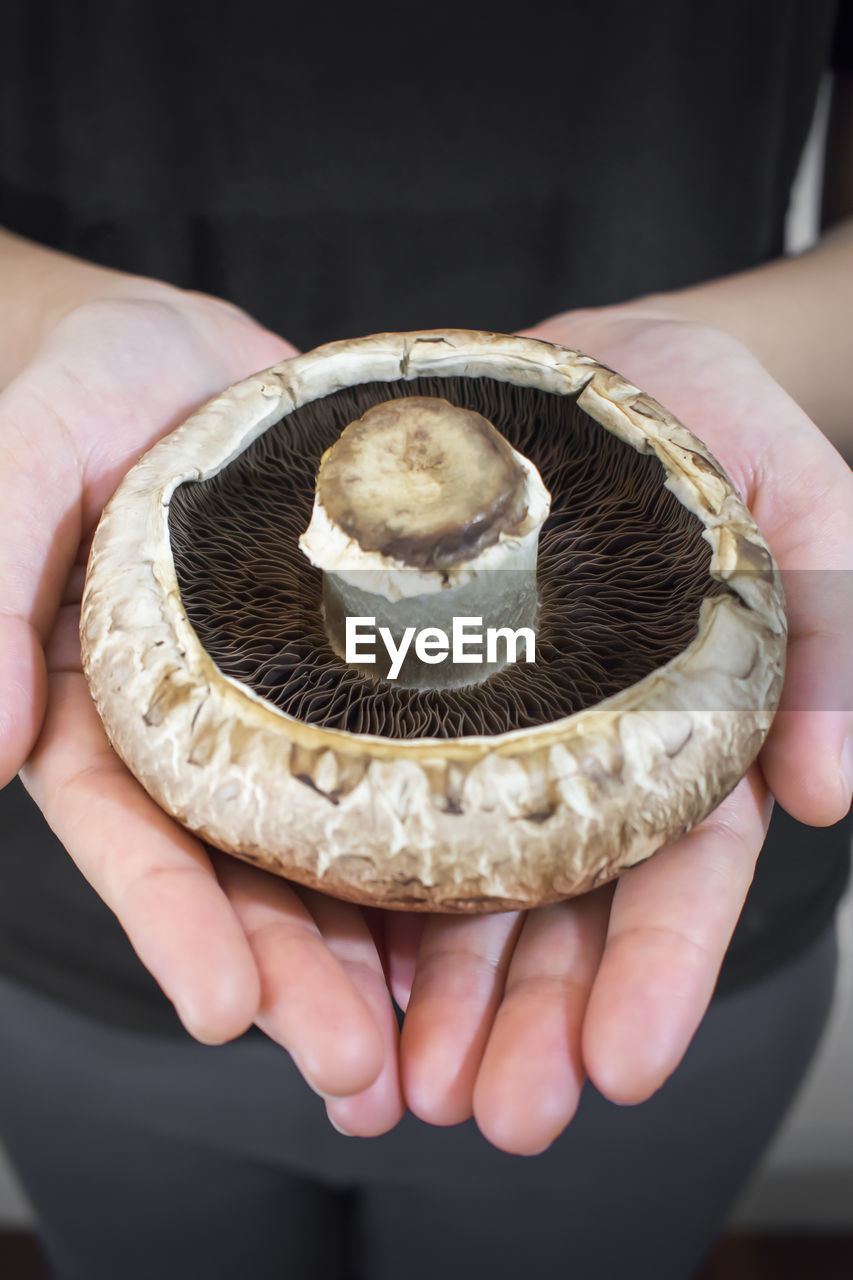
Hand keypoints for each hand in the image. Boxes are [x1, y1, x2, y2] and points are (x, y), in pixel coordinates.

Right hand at [2, 290, 404, 1134]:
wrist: (173, 345)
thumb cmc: (71, 386)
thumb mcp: (19, 461)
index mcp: (98, 704)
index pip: (128, 837)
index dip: (169, 925)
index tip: (222, 1013)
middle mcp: (191, 725)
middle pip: (237, 871)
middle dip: (291, 971)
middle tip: (356, 1070)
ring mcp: (280, 700)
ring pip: (326, 840)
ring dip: (373, 941)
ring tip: (427, 1038)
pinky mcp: (355, 660)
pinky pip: (402, 753)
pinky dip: (436, 832)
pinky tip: (487, 903)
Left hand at [387, 307, 852, 1154]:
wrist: (567, 372)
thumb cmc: (700, 424)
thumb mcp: (799, 501)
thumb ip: (833, 635)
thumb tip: (834, 793)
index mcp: (686, 737)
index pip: (684, 877)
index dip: (660, 972)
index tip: (625, 1064)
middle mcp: (583, 758)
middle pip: (563, 914)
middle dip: (534, 1019)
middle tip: (499, 1114)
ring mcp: (489, 737)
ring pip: (462, 887)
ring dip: (439, 995)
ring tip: (405, 1086)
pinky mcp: (400, 702)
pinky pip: (372, 803)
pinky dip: (356, 894)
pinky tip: (334, 970)